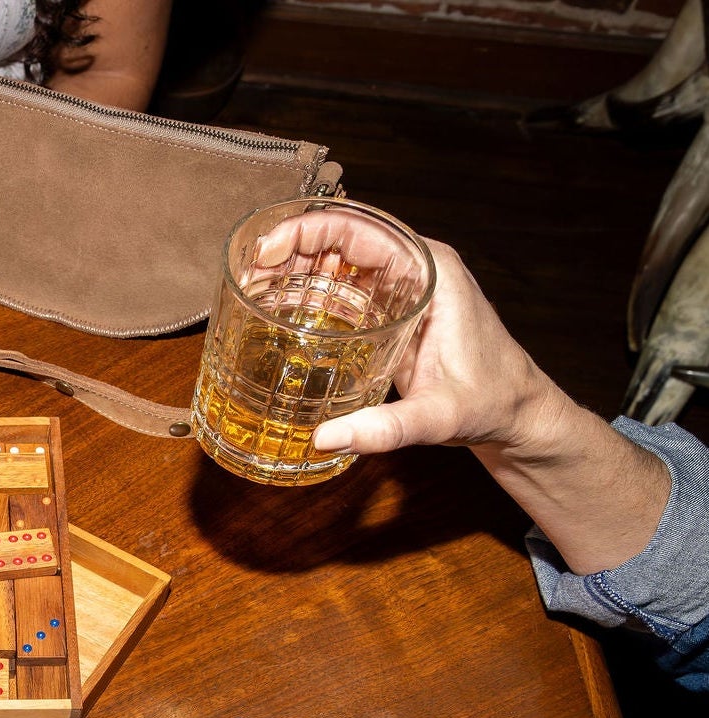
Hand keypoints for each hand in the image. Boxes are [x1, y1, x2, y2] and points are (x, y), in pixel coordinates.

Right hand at [259, 220, 670, 572]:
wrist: (518, 415)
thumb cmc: (491, 403)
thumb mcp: (437, 417)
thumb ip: (384, 428)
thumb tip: (325, 439)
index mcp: (431, 270)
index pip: (362, 229)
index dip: (309, 231)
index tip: (268, 253)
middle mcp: (417, 268)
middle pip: (344, 238)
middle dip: (291, 249)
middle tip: (248, 276)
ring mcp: (404, 288)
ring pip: (341, 262)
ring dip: (296, 269)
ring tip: (252, 290)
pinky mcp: (393, 312)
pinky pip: (345, 289)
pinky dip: (310, 293)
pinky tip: (278, 311)